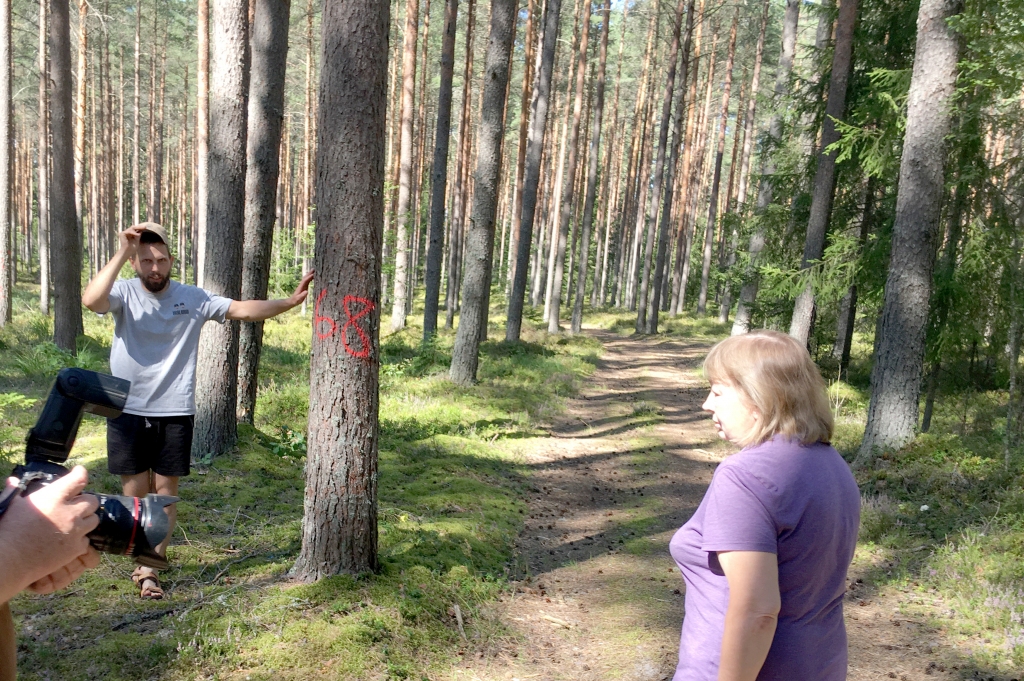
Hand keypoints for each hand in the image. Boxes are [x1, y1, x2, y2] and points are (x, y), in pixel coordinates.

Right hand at [0, 467, 99, 599]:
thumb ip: (14, 492)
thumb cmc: (8, 531)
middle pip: (92, 501)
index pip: (78, 479)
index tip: (79, 471)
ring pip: (94, 520)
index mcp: (53, 497)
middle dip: (85, 501)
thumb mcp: (10, 506)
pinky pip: (86, 540)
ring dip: (85, 520)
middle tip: (75, 504)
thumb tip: (12, 480)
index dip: (80, 473)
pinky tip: (67, 540)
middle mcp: (69, 512)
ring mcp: (75, 531)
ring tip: (73, 523)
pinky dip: (79, 540)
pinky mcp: (75, 549)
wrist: (8, 561)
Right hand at [118, 226, 144, 255]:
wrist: (128, 252)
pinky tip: (137, 235)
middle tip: (145, 227)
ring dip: (137, 230)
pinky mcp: (122, 234)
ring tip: (140, 234)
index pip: (135, 229)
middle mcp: (126, 232)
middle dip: (139, 227)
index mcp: (130, 234)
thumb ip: (138, 235)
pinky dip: (133, 233)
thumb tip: (141, 230)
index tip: (146, 227)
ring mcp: (124, 233)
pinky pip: (129, 231)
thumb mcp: (137, 240)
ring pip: (132, 228)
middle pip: (133, 227)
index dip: (140, 228)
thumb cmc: (132, 248)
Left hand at [290, 271, 314, 306]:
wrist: (293, 301)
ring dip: (310, 274)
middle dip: (309, 273)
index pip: (305, 281)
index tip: (313, 275)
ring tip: (314, 271)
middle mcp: (302, 285)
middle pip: (305, 278)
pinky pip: (307, 281)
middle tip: (313, 269)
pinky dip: (310, 278)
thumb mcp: (298, 299)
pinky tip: (313, 277)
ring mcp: (303, 285)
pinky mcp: (304, 287)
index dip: (308, 278)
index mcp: (301, 287)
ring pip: (306, 278)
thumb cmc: (296, 300)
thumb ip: (302, 295)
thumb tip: (306, 291)